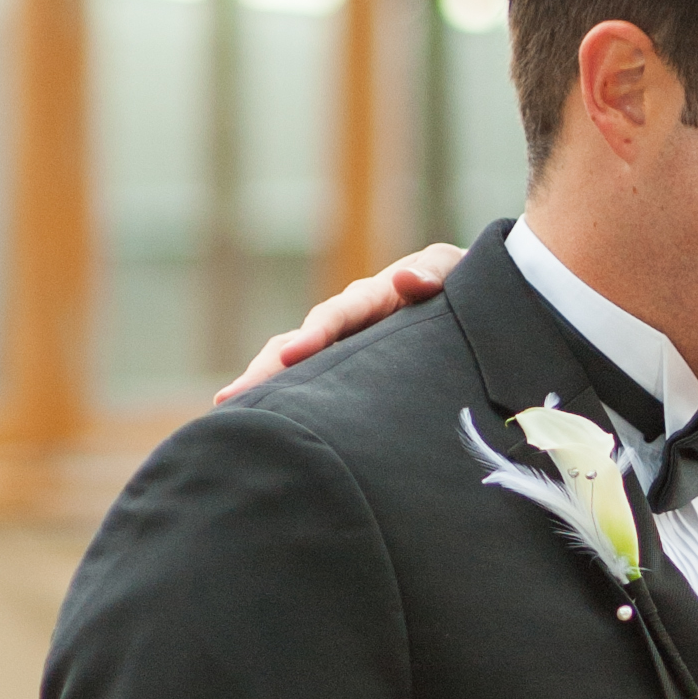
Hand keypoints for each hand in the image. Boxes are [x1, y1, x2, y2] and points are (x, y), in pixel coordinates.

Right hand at [219, 243, 464, 402]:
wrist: (470, 302)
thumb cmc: (462, 285)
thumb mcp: (453, 270)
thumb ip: (433, 273)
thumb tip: (406, 280)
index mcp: (373, 298)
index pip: (336, 316)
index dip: (314, 335)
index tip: (293, 356)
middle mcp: (347, 324)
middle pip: (297, 344)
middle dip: (265, 370)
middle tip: (231, 399)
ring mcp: (343, 349)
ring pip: (295, 368)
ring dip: (263, 389)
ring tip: (227, 415)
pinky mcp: (347, 375)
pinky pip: (312, 388)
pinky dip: (285, 402)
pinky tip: (260, 428)